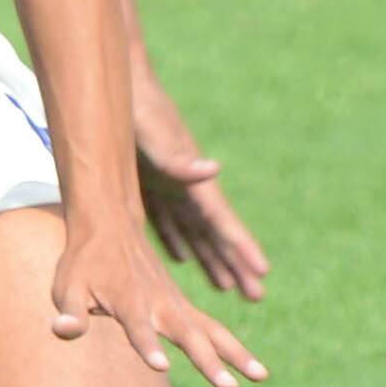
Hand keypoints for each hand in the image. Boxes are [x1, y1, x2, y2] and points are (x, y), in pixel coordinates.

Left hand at [51, 210, 268, 386]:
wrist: (110, 222)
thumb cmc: (83, 261)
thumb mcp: (67, 286)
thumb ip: (70, 312)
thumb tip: (61, 330)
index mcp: (127, 298)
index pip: (137, 326)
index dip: (146, 345)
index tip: (161, 366)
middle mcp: (157, 302)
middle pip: (186, 333)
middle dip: (207, 361)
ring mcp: (173, 303)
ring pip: (210, 330)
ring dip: (236, 353)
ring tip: (262, 376)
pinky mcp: (181, 305)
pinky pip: (211, 327)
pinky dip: (232, 346)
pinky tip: (251, 367)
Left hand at [133, 78, 270, 301]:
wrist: (122, 90)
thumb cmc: (141, 115)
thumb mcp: (158, 138)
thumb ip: (182, 161)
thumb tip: (215, 169)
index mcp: (195, 182)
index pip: (224, 223)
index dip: (243, 248)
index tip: (263, 273)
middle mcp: (188, 189)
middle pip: (215, 236)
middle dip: (236, 265)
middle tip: (257, 296)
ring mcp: (170, 189)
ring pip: (194, 235)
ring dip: (209, 260)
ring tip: (226, 287)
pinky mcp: (148, 187)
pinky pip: (166, 224)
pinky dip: (176, 244)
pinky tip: (181, 260)